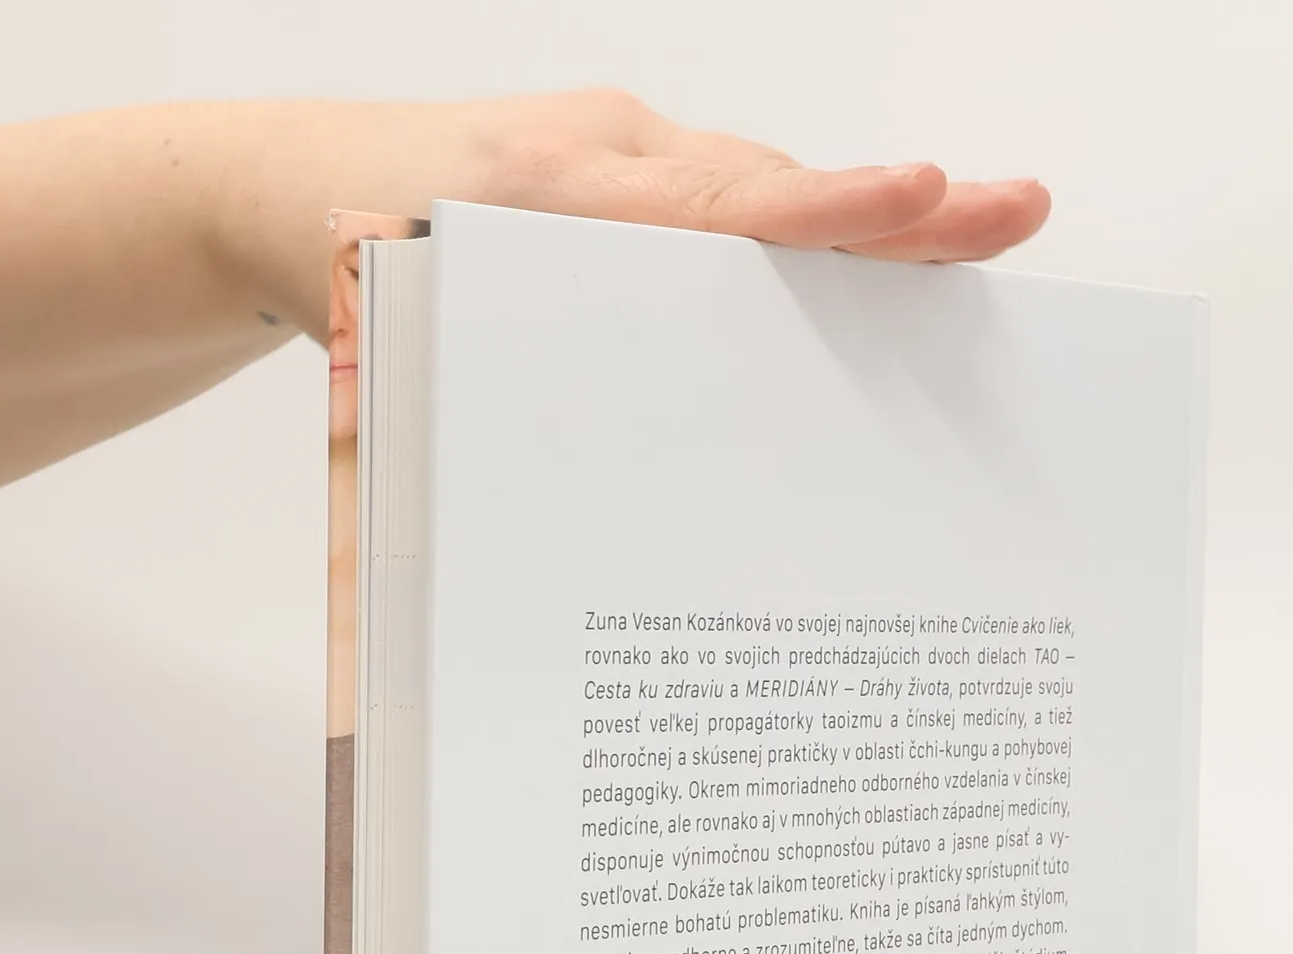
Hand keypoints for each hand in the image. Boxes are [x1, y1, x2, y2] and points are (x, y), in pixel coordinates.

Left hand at [217, 94, 1051, 338]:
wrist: (283, 190)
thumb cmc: (335, 272)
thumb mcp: (380, 346)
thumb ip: (454, 389)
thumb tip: (543, 460)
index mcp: (545, 199)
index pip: (712, 210)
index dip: (821, 214)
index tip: (916, 198)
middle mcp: (600, 160)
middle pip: (768, 190)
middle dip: (893, 211)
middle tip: (1009, 210)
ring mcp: (619, 155)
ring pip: (757, 195)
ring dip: (856, 228)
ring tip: (979, 230)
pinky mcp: (625, 173)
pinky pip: (727, 206)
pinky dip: (795, 238)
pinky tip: (870, 268)